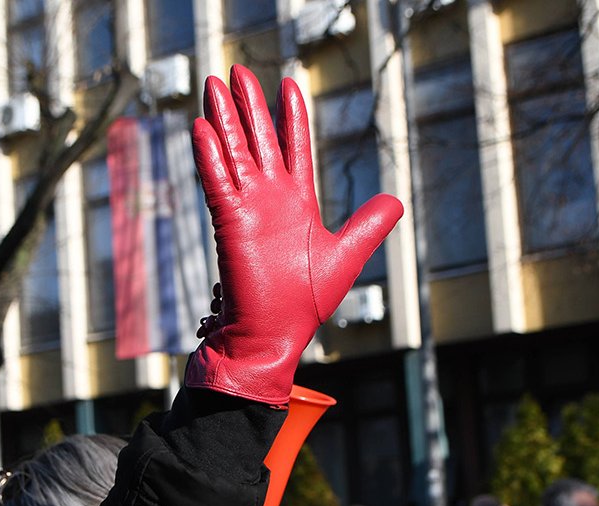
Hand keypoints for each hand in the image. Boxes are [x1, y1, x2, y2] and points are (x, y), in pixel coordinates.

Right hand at [186, 65, 402, 405]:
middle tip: (237, 71)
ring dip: (224, 118)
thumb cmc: (302, 307)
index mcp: (298, 204)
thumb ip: (368, 224)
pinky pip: (218, 183)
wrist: (268, 342)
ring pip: (233, 153)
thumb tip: (396, 199)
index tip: (288, 83)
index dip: (291, 116)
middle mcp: (270, 201)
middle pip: (257, 140)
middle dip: (249, 105)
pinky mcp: (229, 226)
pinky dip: (210, 156)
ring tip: (213, 84)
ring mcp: (247, 211)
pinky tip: (203, 128)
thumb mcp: (346, 256)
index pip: (294, 147)